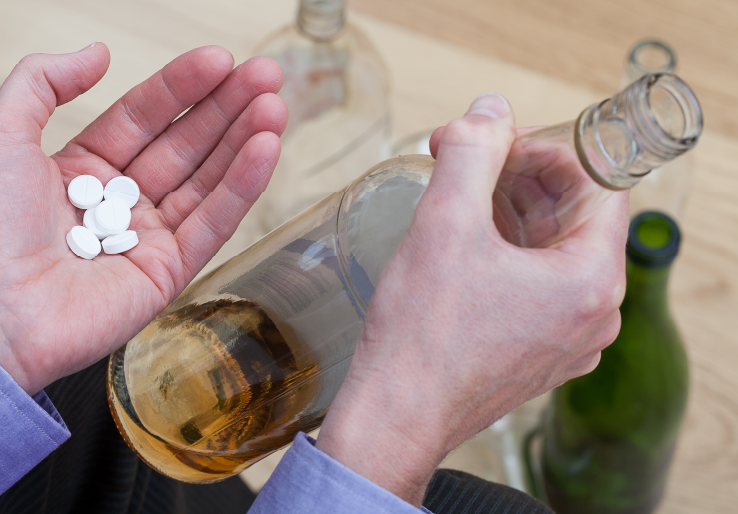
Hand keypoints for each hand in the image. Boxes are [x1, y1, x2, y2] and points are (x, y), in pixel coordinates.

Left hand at [0, 45, 286, 394]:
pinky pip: (213, 223)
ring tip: (275, 105)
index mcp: (85, 169)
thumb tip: (98, 51)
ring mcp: (148, 238)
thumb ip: (43, 82)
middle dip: (227, 107)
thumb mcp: (2, 134)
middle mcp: (122, 202)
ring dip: (244, 141)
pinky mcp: (168, 273)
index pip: (145, 116)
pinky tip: (265, 150)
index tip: (218, 59)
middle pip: (186, 144)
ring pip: (207, 180)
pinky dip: (241, 187)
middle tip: (266, 73)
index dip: (182, 86)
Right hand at [315, 94, 626, 504]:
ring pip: (552, 250)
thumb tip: (488, 111)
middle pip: (574, 216)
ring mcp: (567, 340)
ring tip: (456, 195)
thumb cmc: (422, 334)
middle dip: (521, 177)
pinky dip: (506, 252)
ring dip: (511, 211)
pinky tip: (462, 241)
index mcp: (592, 280)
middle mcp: (594, 314)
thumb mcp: (444, 224)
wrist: (396, 416)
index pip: (597, 183)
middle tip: (465, 160)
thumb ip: (472, 151)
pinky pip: (536, 285)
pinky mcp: (536, 354)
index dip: (547, 149)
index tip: (493, 143)